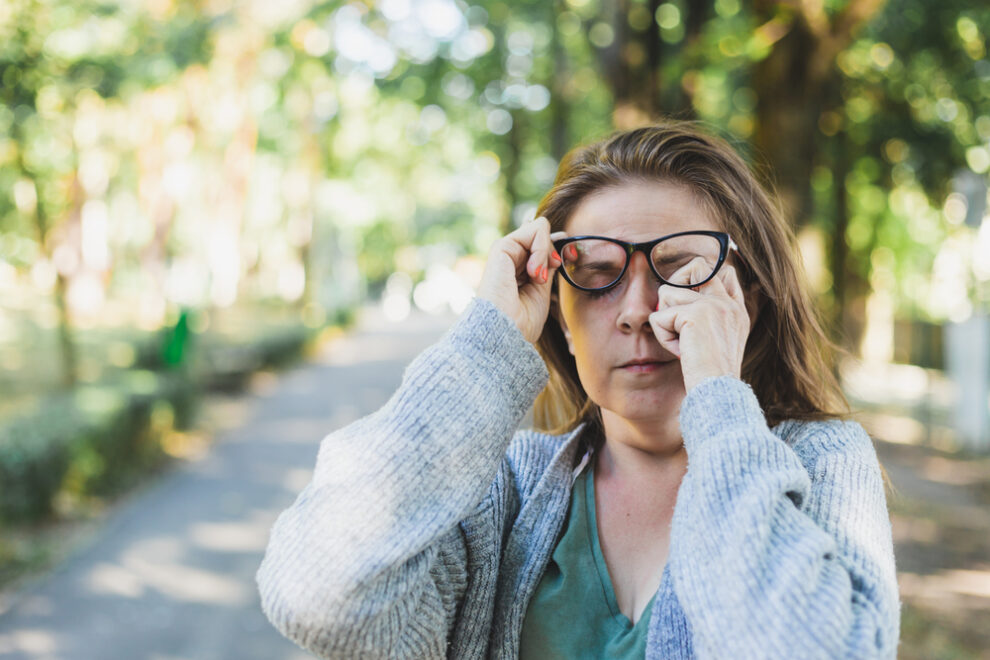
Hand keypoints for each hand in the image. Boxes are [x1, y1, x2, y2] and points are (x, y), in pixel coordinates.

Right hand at [476, 217, 564, 343]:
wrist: (506, 332)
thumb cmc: (523, 321)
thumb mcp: (542, 288)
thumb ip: (547, 265)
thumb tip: (558, 240)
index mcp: (517, 270)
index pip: (540, 244)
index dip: (558, 247)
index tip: (571, 257)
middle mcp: (510, 258)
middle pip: (542, 235)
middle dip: (556, 249)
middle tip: (557, 267)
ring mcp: (505, 252)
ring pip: (540, 229)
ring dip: (547, 253)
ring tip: (538, 277)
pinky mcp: (501, 247)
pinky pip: (535, 230)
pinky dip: (542, 249)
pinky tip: (534, 272)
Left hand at [648, 259, 749, 390]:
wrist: (719, 392)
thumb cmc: (713, 375)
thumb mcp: (719, 341)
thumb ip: (710, 317)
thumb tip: (683, 295)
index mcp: (736, 309)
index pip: (723, 272)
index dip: (700, 280)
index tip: (692, 309)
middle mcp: (727, 303)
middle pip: (695, 266)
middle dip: (675, 288)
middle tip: (676, 318)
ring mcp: (713, 306)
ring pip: (667, 292)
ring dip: (665, 321)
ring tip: (681, 343)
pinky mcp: (695, 315)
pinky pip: (659, 316)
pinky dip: (663, 337)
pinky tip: (680, 352)